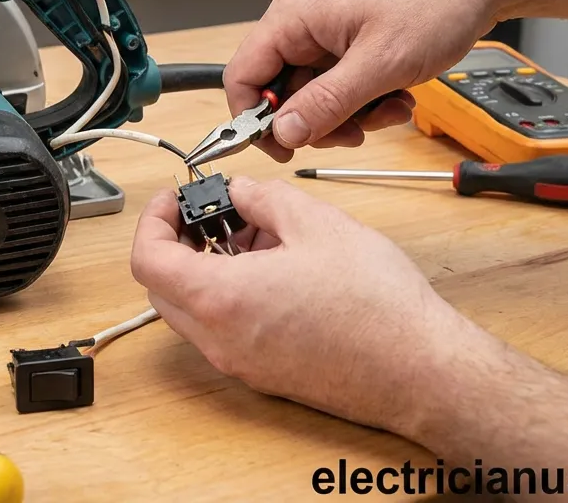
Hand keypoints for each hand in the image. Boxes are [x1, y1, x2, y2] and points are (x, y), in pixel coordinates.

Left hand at [129, 177, 469, 433]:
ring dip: (205, 270)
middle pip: (161, 288)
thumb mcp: (316, 222)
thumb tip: (239, 191)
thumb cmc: (376, 305)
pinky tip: (274, 270)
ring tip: (253, 236)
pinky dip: (228, 296)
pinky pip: (223, 331)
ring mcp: (239, 363)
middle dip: (176, 243)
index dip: (152, 220)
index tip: (175, 198)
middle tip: (209, 213)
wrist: (420, 372)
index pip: (147, 259)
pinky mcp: (263, 375)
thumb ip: (263, 198)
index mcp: (220, 298)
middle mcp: (218, 340)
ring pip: (192, 312)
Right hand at [226, 0, 503, 161]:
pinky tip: (396, 93)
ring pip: (316, 87)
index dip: (254, 119)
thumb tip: (283, 133)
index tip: (282, 148)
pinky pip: (342, 76)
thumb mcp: (379, 65)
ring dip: (350, 110)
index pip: (243, 75)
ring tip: (389, 108)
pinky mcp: (353, 30)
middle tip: (353, 132)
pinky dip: (366, 94)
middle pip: (283, 87)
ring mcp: (330, 23)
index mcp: (294, 14)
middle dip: (318, 119)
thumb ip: (325, 104)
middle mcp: (304, 15)